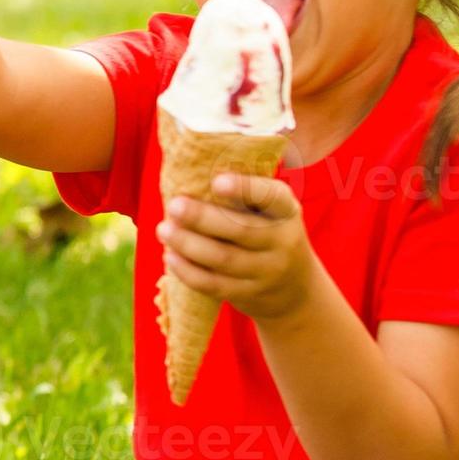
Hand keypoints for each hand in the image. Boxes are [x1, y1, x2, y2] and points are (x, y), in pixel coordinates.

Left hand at [159, 174, 327, 321]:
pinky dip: (188, 271)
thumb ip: (243, 193)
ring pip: (223, 259)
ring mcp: (267, 271)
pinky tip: (170, 256)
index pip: (271, 197)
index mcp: (286, 211)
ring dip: (188, 244)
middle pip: (241, 230)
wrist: (295, 288)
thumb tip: (189, 166)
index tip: (217, 182)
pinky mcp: (248, 293)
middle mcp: (283, 241)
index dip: (245, 189)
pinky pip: (214, 284)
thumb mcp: (270, 211)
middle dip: (203, 218)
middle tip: (174, 206)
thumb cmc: (268, 232)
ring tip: (163, 229)